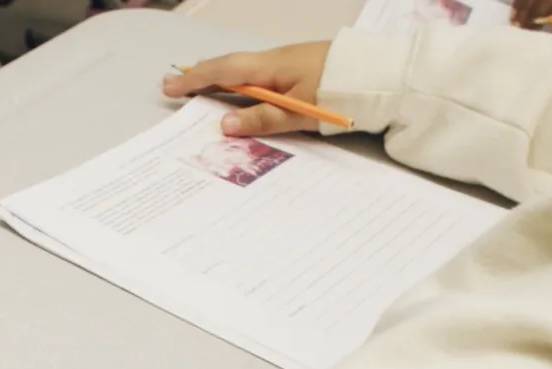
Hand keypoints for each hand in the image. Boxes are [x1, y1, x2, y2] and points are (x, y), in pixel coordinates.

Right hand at [162, 42, 330, 136]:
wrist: (381, 75)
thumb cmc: (341, 92)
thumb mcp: (300, 112)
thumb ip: (262, 119)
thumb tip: (224, 125)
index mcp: (270, 67)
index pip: (222, 71)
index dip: (194, 80)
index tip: (170, 86)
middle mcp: (274, 59)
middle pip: (229, 65)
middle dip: (200, 75)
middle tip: (174, 85)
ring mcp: (287, 61)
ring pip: (243, 67)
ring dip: (218, 75)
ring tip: (199, 85)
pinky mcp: (299, 66)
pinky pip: (258, 71)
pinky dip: (238, 78)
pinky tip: (240, 87)